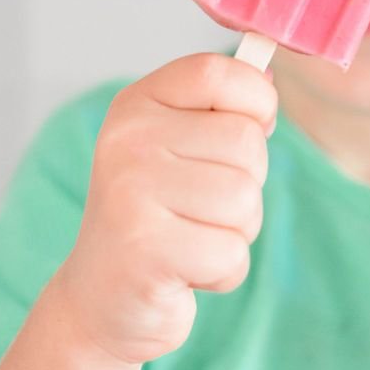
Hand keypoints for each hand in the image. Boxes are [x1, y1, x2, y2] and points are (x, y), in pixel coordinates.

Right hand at [54, 53, 277, 365]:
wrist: (101, 298)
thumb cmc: (155, 215)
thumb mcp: (177, 146)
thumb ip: (220, 110)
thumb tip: (268, 79)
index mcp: (136, 104)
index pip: (216, 72)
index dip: (255, 98)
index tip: (253, 125)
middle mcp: (128, 140)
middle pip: (245, 141)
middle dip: (247, 181)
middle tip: (203, 205)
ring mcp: (131, 193)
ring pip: (244, 198)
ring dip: (236, 230)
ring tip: (193, 236)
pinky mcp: (145, 251)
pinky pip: (232, 253)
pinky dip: (223, 271)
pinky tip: (186, 270)